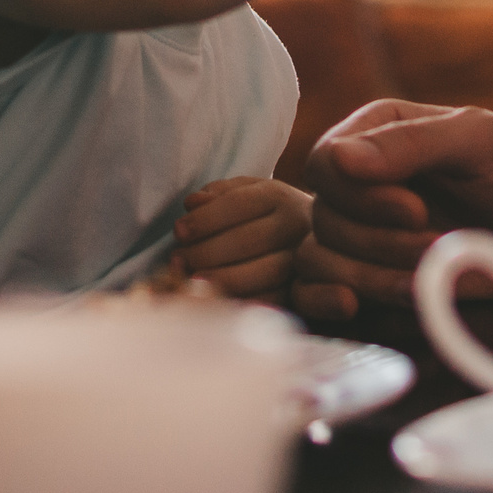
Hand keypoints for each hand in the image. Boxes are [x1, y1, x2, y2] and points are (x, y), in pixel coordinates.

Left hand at [174, 177, 312, 303]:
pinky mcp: (300, 290)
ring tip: (191, 278)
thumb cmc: (264, 212)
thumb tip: (193, 204)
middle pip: (245, 240)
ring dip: (219, 279)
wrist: (315, 235)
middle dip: (204, 252)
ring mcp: (301, 260)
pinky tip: (215, 297)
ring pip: (259, 274)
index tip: (178, 230)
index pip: (237, 205)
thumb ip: (217, 193)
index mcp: (278, 196)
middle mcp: (295, 226)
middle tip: (177, 259)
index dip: (203, 219)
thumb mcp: (245, 191)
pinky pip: (268, 300)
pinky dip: (238, 301)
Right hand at [289, 100, 492, 320]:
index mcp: (374, 133)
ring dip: (373, 274)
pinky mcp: (365, 274)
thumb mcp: (478, 139)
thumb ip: (411, 143)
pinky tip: (363, 302)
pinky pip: (322, 290)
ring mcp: (359, 231)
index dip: (360, 194)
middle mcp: (358, 181)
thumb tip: (339, 159)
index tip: (416, 211)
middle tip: (437, 245)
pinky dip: (337, 298)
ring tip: (428, 275)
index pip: (324, 164)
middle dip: (379, 241)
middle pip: (324, 217)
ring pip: (323, 258)